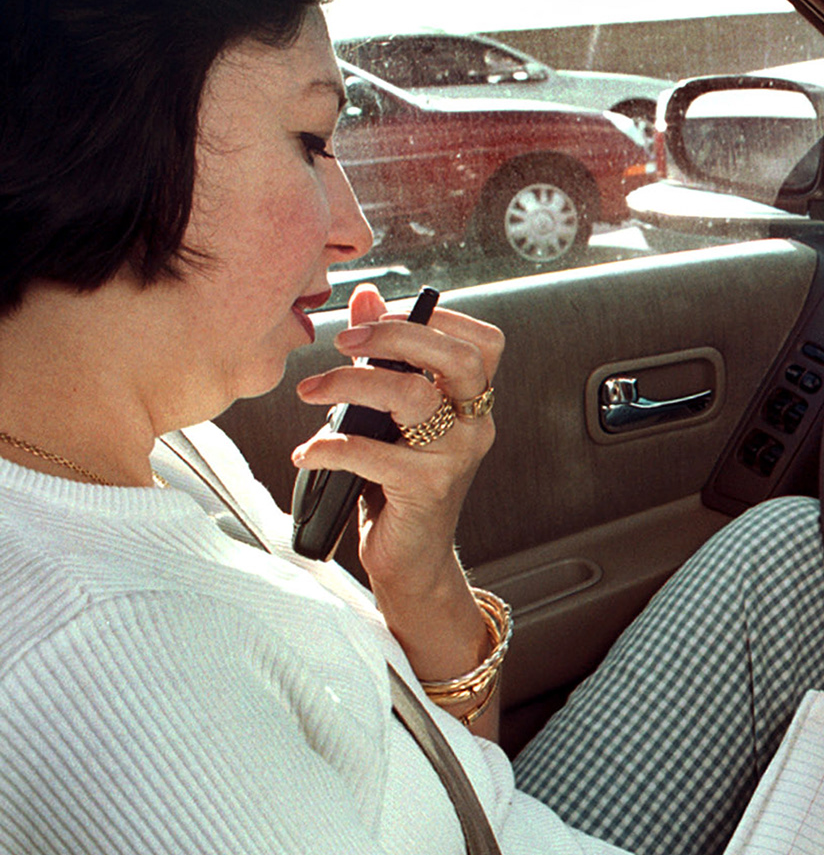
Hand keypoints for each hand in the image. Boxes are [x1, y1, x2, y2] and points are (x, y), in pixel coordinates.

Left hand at [291, 284, 505, 673]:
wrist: (410, 558)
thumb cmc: (397, 482)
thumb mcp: (390, 413)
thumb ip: (382, 356)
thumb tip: (366, 297)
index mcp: (472, 403)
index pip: (483, 343)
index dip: (437, 319)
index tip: (383, 318)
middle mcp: (475, 426)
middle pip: (457, 358)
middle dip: (395, 337)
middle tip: (343, 343)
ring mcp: (457, 458)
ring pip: (412, 396)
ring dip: (349, 384)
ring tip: (310, 391)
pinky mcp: (428, 489)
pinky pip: (375, 453)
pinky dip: (331, 446)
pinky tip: (308, 452)